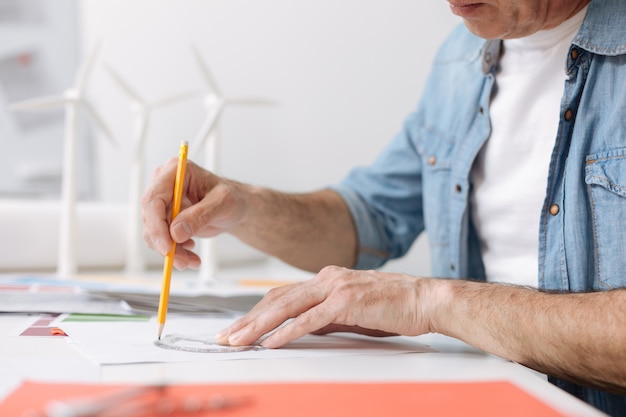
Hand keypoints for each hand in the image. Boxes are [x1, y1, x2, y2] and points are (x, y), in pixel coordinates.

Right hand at [141, 158, 248, 269]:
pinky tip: (190, 255)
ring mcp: (163, 202)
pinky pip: (160, 239)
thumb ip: (201, 215)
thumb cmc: (232, 198)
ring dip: (171, 251)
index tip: (167, 246)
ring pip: (153, 232)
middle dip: (164, 242)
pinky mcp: (164, 218)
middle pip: (150, 216)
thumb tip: (176, 232)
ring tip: (191, 260)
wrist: (234, 208)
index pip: (155, 198)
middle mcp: (164, 184)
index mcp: (176, 171)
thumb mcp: (223, 203)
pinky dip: (174, 252)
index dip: (157, 224)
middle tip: (181, 260)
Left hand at [215, 266, 433, 347]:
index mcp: (326, 279)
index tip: (238, 327)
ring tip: (238, 339)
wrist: (425, 300)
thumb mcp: (351, 310)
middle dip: (247, 319)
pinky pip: (310, 319)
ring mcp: (336, 288)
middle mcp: (326, 279)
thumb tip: (300, 329)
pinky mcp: (348, 302)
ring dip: (259, 325)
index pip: (281, 295)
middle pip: (276, 299)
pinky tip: (271, 341)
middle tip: (226, 336)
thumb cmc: (393, 307)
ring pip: (287, 306)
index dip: (255, 312)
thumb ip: (324, 316)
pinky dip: (287, 331)